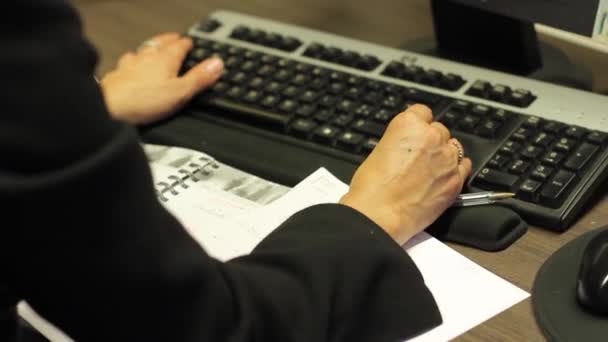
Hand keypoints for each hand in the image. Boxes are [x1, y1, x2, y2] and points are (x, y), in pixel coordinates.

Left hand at [100, 32, 223, 124]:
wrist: (109, 108)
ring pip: (144, 50)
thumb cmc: (144, 101)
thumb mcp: (181, 93)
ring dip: (152, 48)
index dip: (188, 44)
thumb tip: (216, 64)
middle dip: (170, 40)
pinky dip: (134, 61)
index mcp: (166, 58)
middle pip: (161, 42)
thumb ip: (199, 78)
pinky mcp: (118, 74)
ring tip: (156, 49)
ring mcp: (131, 64)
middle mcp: (147, 56)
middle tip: (176, 39)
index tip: (192, 43)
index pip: (181, 45)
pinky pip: (128, 62)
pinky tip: (132, 65)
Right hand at [339, 105, 472, 244]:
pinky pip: (464, 166)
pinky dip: (456, 170)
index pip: (422, 112)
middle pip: (439, 130)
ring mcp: (447, 158)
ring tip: (428, 171)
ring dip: (444, 155)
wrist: (379, 215)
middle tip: (418, 158)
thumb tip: (407, 147)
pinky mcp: (456, 179)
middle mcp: (431, 136)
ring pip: (453, 147)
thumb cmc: (372, 188)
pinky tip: (442, 178)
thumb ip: (399, 142)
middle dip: (431, 141)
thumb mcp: (378, 152)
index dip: (417, 125)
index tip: (415, 134)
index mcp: (408, 124)